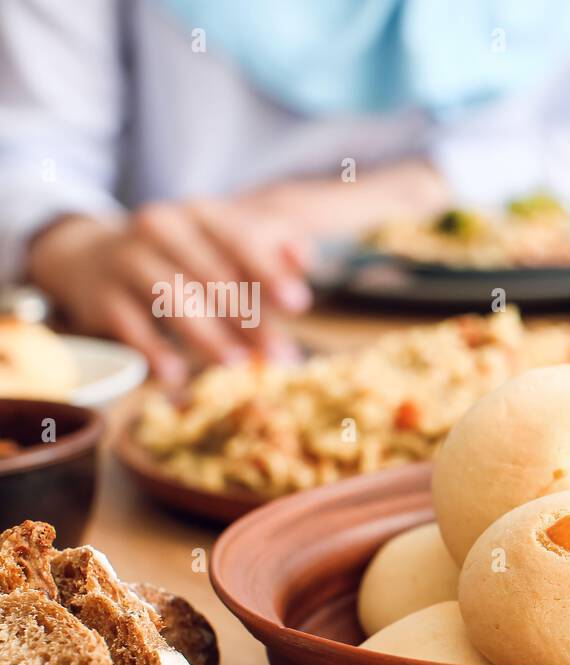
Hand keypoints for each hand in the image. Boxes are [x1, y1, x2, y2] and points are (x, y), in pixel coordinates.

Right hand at [28, 202, 309, 384]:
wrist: (94, 256)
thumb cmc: (186, 256)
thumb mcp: (226, 242)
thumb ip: (271, 250)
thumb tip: (305, 257)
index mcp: (200, 213)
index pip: (240, 240)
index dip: (270, 272)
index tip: (299, 304)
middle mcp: (160, 228)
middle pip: (213, 277)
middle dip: (250, 319)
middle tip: (279, 354)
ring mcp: (126, 259)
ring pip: (174, 300)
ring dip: (209, 336)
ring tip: (237, 363)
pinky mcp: (100, 294)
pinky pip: (129, 325)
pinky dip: (152, 350)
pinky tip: (175, 374)